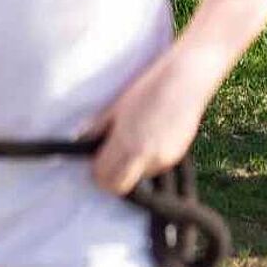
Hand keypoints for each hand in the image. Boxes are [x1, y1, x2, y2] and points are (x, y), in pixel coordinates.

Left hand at [90, 51, 207, 196]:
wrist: (187, 80)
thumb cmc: (149, 87)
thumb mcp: (118, 106)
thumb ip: (97, 128)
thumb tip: (80, 141)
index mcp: (126, 143)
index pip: (103, 178)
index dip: (98, 171)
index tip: (99, 158)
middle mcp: (145, 157)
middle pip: (120, 187)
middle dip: (112, 177)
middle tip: (112, 157)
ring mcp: (163, 160)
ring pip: (139, 177)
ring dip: (133, 166)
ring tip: (138, 139)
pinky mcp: (177, 157)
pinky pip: (155, 167)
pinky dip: (149, 159)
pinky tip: (154, 137)